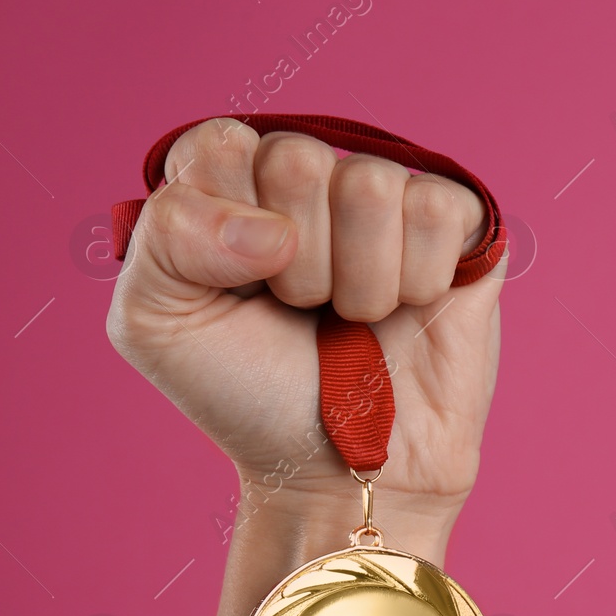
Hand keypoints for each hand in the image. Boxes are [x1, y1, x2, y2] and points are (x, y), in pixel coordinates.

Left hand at [106, 118, 504, 540]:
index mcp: (235, 188)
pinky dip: (418, 279)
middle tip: (301, 309)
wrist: (339, 472)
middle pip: (298, 159)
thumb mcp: (155, 324)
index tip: (236, 281)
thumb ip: (167, 237)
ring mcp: (390, 202)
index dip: (224, 218)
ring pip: (373, 184)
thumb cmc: (249, 398)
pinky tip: (408, 308)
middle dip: (295, 261)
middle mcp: (315, 183)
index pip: (222, 142)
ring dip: (359, 280)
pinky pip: (439, 207)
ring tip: (356, 319)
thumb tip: (275, 228)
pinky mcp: (461, 229)